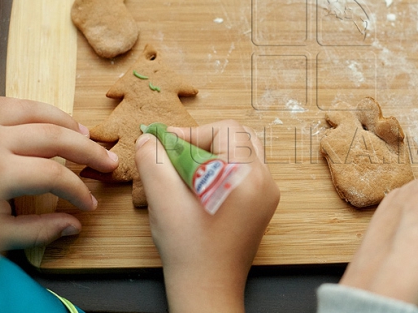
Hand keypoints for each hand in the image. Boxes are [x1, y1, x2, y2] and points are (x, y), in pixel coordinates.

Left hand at [0, 97, 118, 249]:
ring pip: (36, 112)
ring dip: (67, 123)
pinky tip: (52, 122)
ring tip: (88, 136)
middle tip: (109, 162)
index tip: (89, 205)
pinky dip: (39, 111)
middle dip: (88, 151)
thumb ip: (35, 231)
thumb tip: (74, 225)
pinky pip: (13, 103)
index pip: (54, 176)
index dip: (78, 190)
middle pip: (54, 137)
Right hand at [135, 120, 279, 312]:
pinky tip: (200, 185)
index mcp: (247, 176)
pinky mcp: (263, 203)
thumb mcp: (163, 201)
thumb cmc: (188, 249)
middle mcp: (265, 181)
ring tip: (187, 170)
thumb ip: (153, 162)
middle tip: (177, 154)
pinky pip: (246, 169)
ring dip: (215, 152)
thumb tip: (149, 138)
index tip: (167, 145)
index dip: (194, 132)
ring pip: (243, 151)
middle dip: (205, 139)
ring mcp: (268, 193)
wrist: (208, 288)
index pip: (226, 129)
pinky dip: (223, 167)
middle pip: (239, 136)